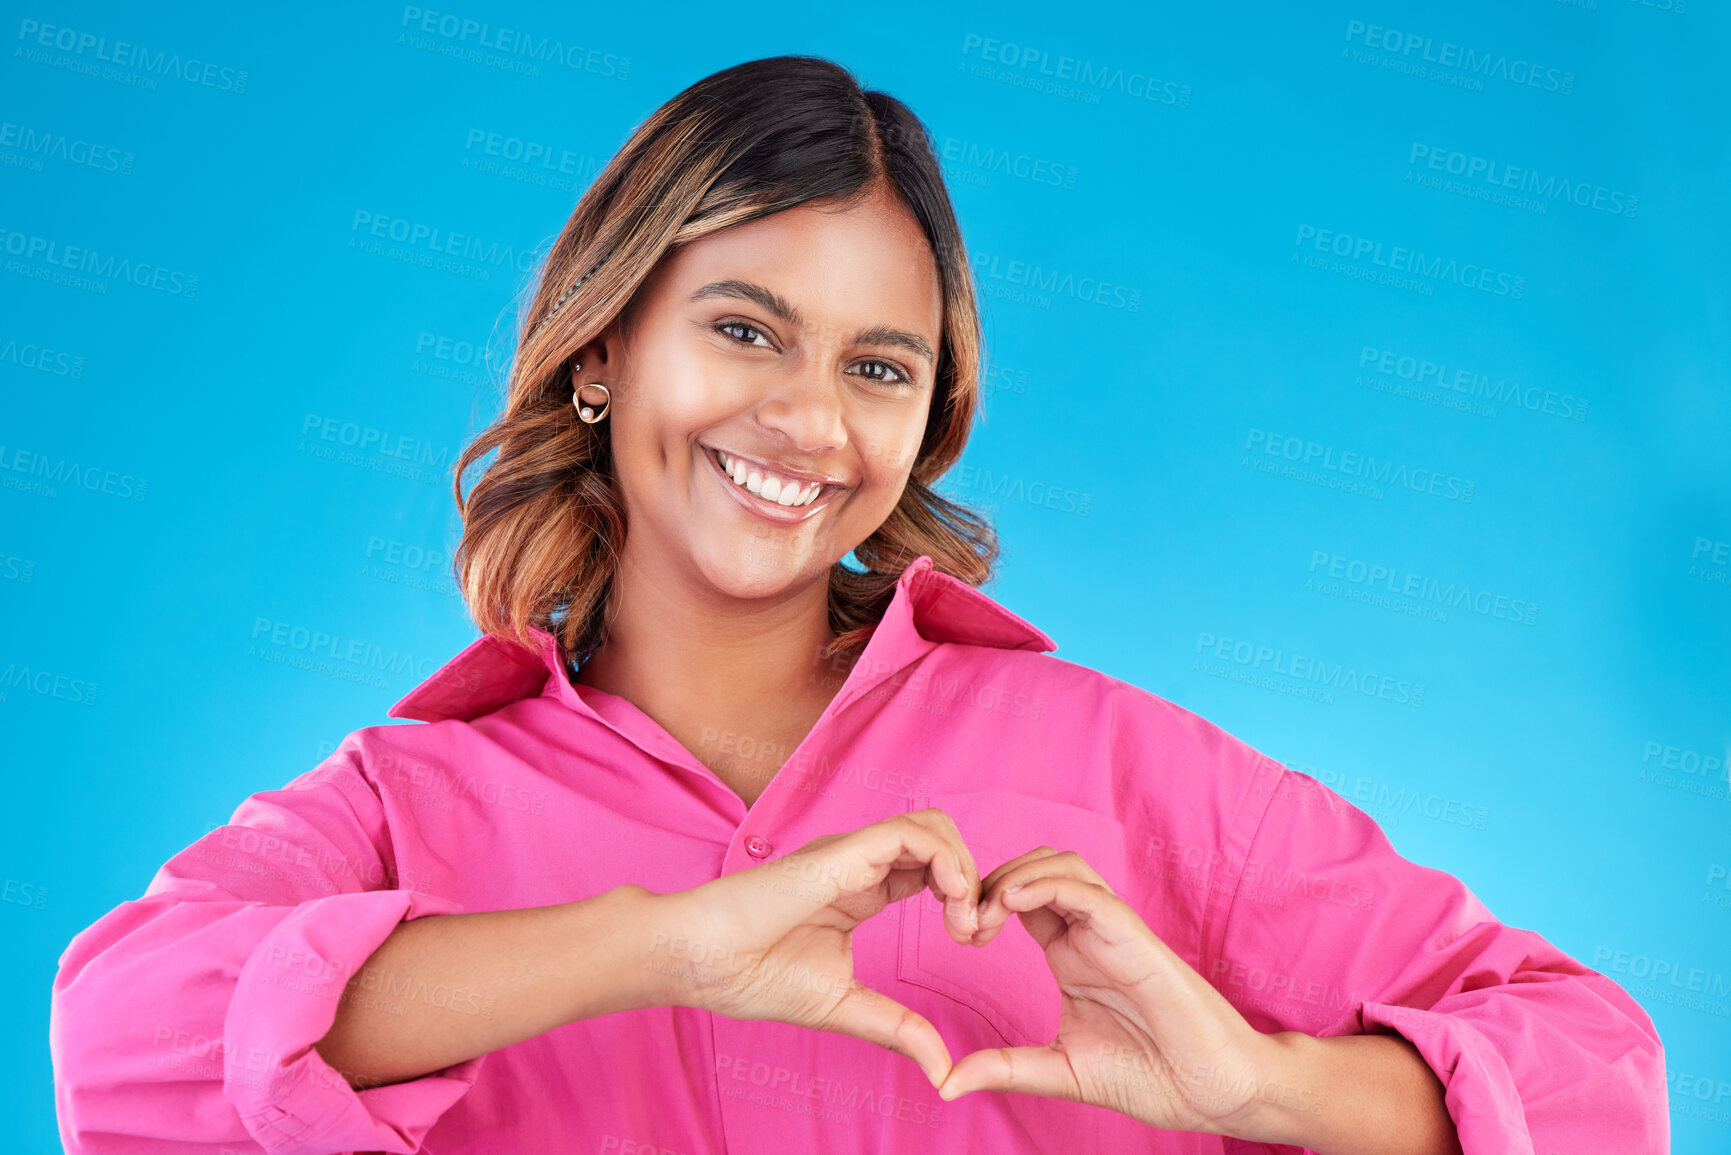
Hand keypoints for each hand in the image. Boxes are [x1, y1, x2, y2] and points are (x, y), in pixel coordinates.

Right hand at [641, 809, 982, 1087]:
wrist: (698, 962)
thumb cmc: (750, 976)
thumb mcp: (843, 1006)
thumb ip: (896, 1028)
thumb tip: (943, 1070)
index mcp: (862, 890)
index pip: (931, 869)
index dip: (963, 896)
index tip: (972, 940)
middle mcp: (861, 863)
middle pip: (941, 839)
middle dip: (975, 879)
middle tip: (975, 931)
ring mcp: (852, 853)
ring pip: (933, 826)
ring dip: (964, 867)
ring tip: (963, 920)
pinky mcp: (842, 854)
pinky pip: (911, 833)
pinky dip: (945, 860)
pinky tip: (950, 900)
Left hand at [936, 847, 1294, 1138]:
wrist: (1216, 1091)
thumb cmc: (1152, 1077)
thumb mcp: (1060, 1071)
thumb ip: (1006, 1069)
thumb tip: (945, 1083)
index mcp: (1070, 954)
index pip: (1018, 899)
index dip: (981, 902)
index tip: (956, 934)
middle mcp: (1089, 933)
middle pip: (1034, 869)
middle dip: (990, 881)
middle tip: (962, 924)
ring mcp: (1113, 930)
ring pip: (1061, 866)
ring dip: (1015, 875)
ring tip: (983, 913)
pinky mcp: (1135, 936)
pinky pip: (1088, 892)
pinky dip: (1046, 885)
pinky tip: (1012, 902)